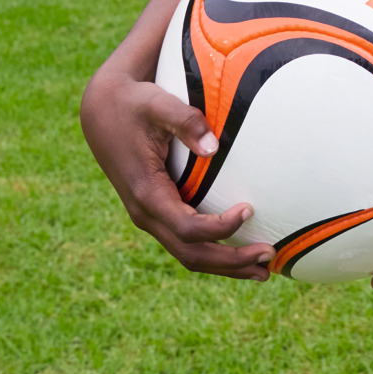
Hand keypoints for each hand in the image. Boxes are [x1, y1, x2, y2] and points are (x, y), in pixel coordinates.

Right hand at [78, 72, 276, 279]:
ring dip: (226, 265)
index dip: (219, 227)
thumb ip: (184, 121)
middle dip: (231, 262)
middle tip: (270, 257)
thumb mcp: (157, 104)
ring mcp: (150, 216)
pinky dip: (213, 250)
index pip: (187, 228)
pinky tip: (240, 250)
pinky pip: (185, 241)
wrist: (102, 110)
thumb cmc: (134, 104)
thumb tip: (214, 147)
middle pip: (191, 253)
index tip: (249, 210)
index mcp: (146, 193)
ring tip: (264, 270)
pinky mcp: (157, 212)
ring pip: (188, 254)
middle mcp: (145, 213)